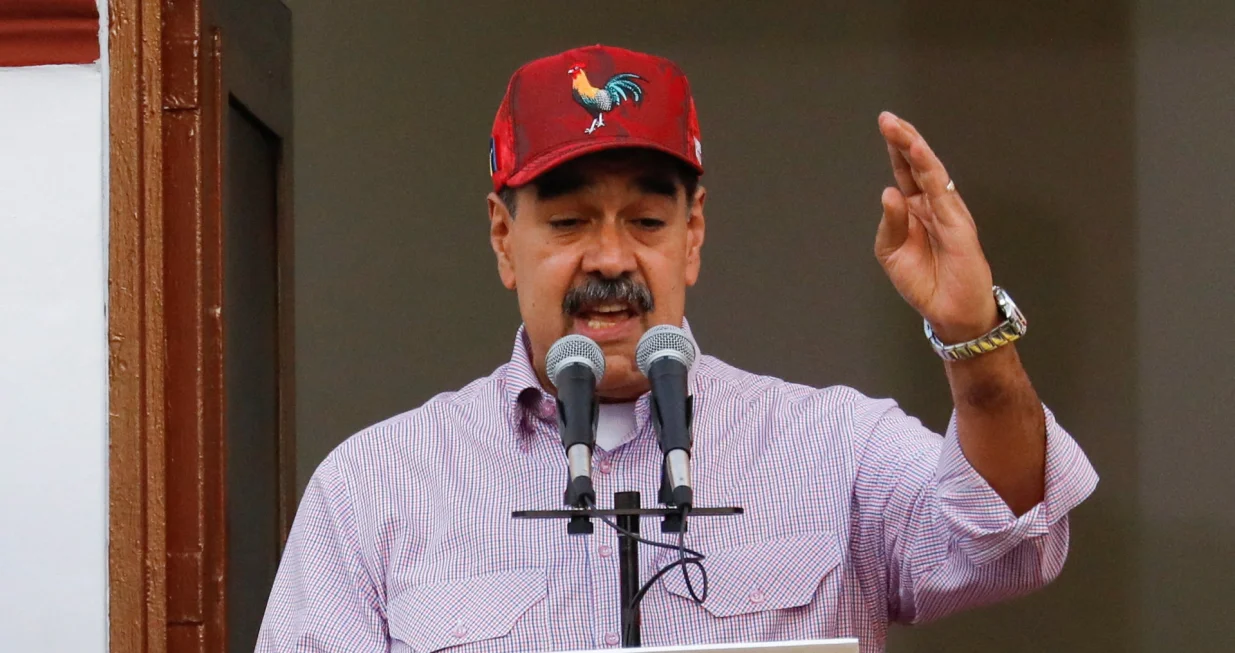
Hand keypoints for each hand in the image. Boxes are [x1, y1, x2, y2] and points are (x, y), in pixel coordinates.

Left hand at [875, 111, 997, 343]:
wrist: (949, 312)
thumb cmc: (924, 283)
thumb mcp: (893, 254)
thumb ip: (890, 224)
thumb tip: (888, 192)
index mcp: (915, 210)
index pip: (904, 172)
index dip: (895, 148)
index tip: (885, 124)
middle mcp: (932, 205)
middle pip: (917, 165)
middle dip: (903, 140)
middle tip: (888, 119)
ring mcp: (947, 212)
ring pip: (931, 173)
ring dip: (915, 150)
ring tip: (900, 131)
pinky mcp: (958, 224)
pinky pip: (942, 193)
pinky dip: (931, 172)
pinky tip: (919, 154)